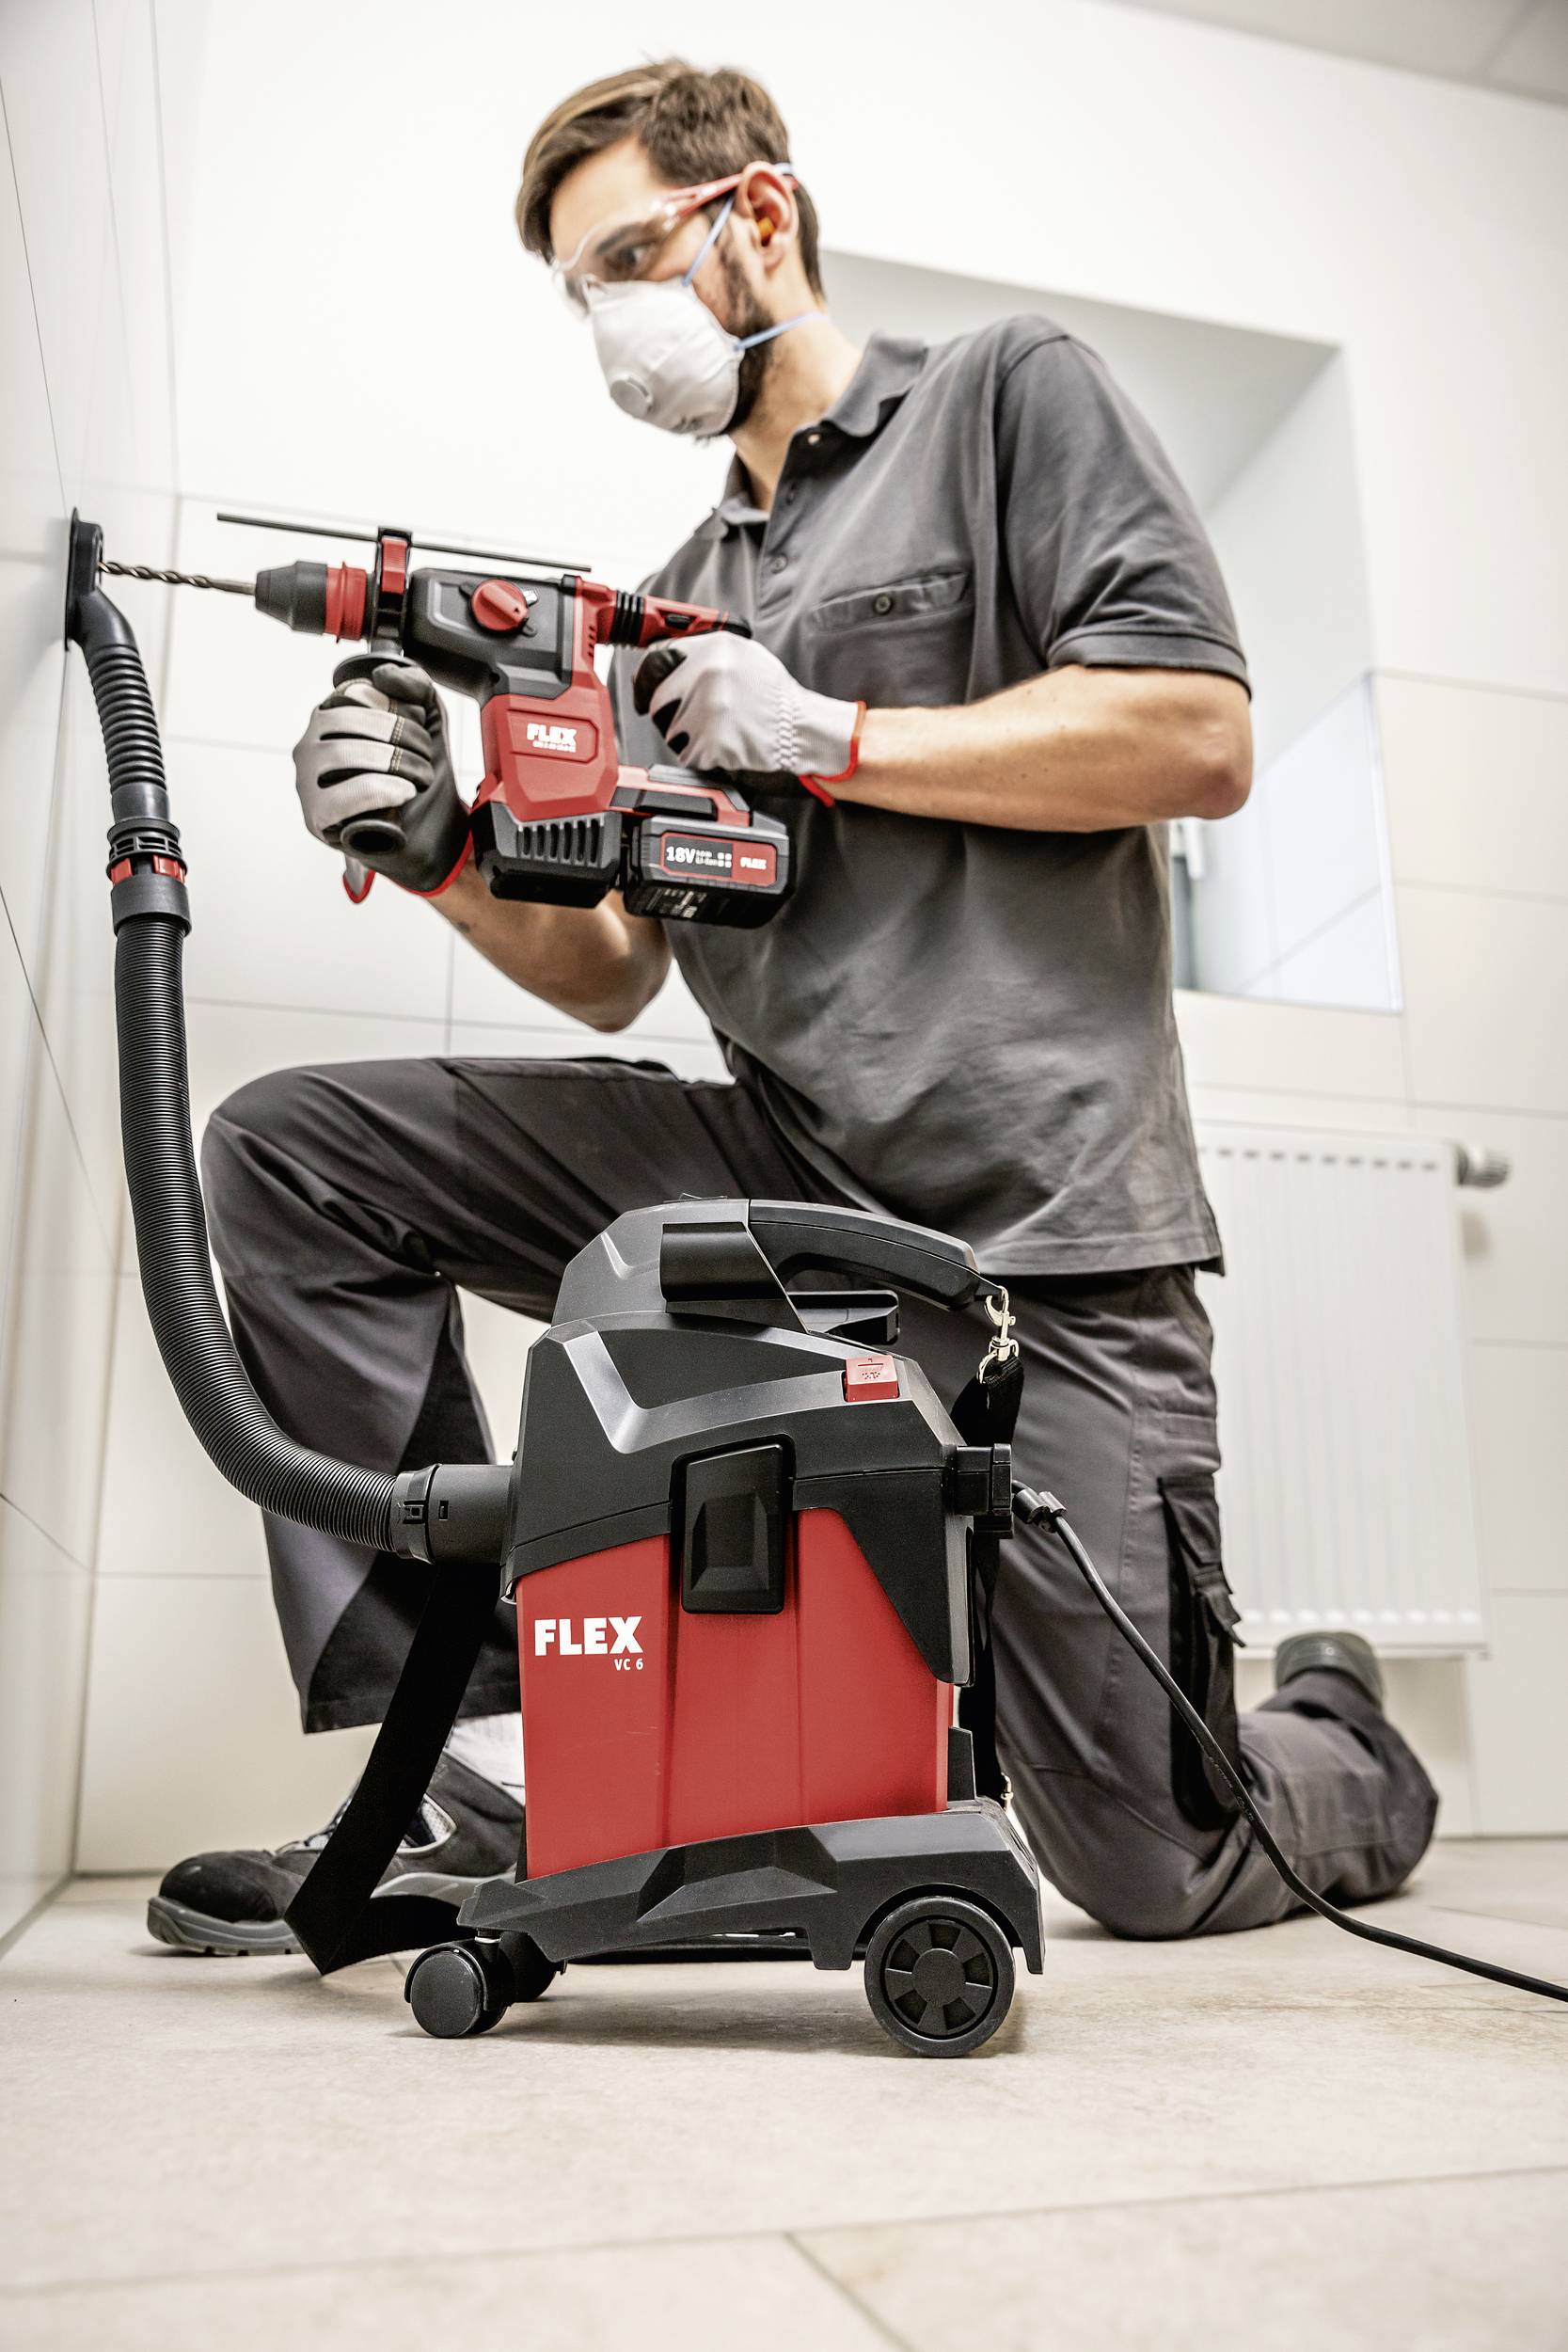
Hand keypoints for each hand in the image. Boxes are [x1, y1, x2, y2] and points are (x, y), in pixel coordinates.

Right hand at [292, 661, 470, 893]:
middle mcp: (312, 746)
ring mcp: (308, 782)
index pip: (352, 692)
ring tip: (418, 779)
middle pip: (345, 721)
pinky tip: (402, 793)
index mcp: (331, 718)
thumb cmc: (422, 778)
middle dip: (399, 736)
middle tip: (425, 758)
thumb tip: (382, 674)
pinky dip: (377, 791)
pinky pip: (338, 797)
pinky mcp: (315, 817)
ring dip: (393, 763)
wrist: (433, 833)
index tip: (421, 728)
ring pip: (341, 754)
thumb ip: (415, 685)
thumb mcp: (429, 722)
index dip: (394, 707)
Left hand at [632, 632, 862, 795]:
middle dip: (669, 712)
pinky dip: (701, 756)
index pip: (656, 659)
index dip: (649, 677)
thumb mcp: (744, 655)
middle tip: (695, 718)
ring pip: (669, 730)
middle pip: (657, 698)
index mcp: (715, 647)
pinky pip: (687, 754)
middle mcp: (709, 673)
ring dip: (686, 736)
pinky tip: (725, 746)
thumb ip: (704, 651)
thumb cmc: (774, 697)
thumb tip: (662, 658)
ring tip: (719, 730)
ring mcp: (710, 709)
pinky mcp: (713, 743)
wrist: (802, 730)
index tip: (647, 689)